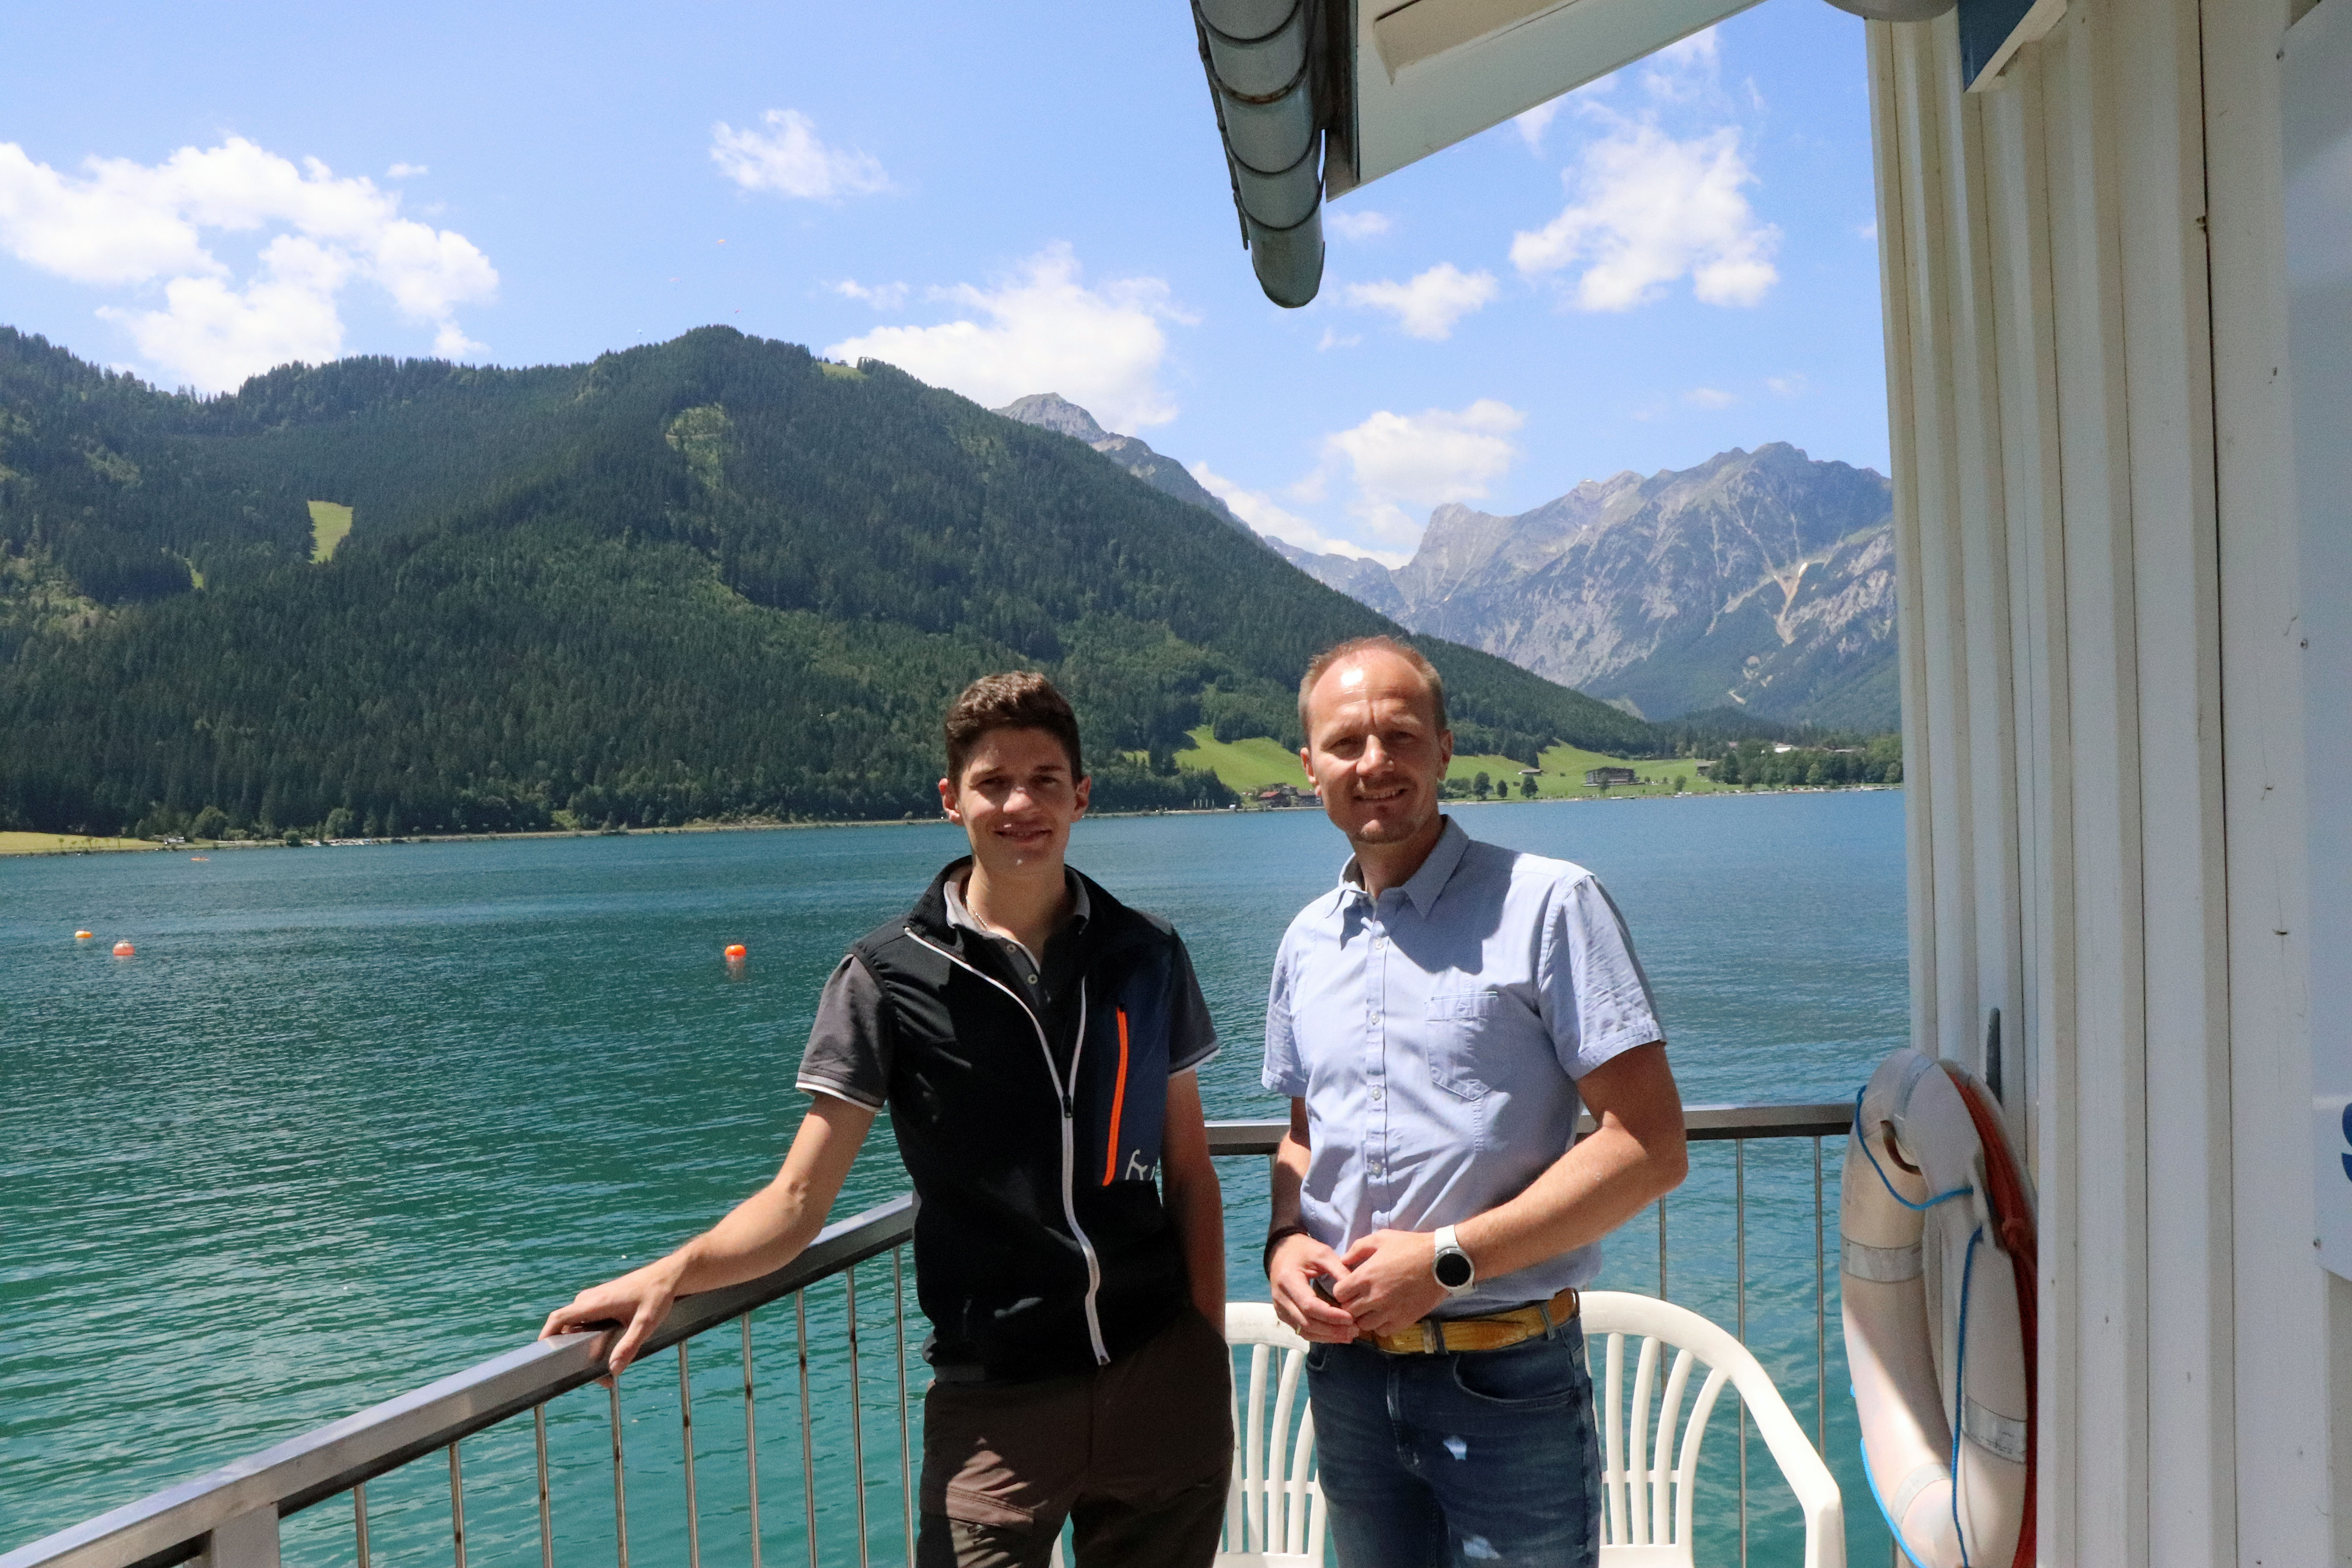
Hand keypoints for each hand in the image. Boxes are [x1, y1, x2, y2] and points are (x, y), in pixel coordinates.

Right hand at [540, 1254, 687, 1377]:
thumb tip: (613, 1369)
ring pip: (578, 1326)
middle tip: (594, 1376)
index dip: (546, 1335)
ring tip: (603, 1370)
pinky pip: (587, 1321)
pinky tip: (607, 1351)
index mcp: (594, 1303)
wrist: (668, 1276)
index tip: (542, 1354)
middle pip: (568, 1329)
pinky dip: (591, 1337)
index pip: (559, 1318)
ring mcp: (595, 1300)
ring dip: (584, 1347)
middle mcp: (590, 1300)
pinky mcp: (602, 1302)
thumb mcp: (647, 1323)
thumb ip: (629, 1346)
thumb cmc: (658, 1295)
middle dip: (573, 1353)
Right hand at [1268, 1233, 1359, 1342]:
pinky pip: (1301, 1330)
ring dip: (1327, 1336)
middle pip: (1307, 1323)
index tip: (1351, 1318)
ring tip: (1349, 1335)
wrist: (1282, 1251)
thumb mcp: (1322, 1253)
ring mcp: (1280, 1308)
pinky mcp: (1284, 1315)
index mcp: (1288, 1280)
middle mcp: (1281, 1298)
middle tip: (1355, 1329)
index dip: (1331, 1315)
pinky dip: (1320, 1335)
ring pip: (1304, 1331)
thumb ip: (1339, 1270)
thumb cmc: (1303, 1250)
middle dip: (1332, 1330)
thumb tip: (1357, 1291)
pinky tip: (1336, 1334)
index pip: (1309, 1305)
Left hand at [1333, 1230, 1449, 1336]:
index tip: (1349, 1286)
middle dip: (1350, 1305)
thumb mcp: (1381, 1238)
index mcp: (1365, 1276)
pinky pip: (1382, 1331)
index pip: (1339, 1293)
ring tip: (1371, 1308)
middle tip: (1359, 1298)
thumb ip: (1358, 1248)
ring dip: (1364, 1317)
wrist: (1442, 1262)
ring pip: (1363, 1325)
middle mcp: (1374, 1297)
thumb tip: (1343, 1261)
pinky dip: (1380, 1325)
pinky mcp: (1403, 1321)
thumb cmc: (1411, 1247)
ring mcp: (1389, 1311)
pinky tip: (1385, 1314)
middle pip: (1348, 1311)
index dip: (1342, 1290)